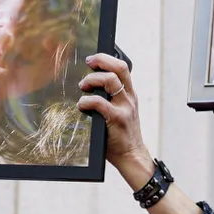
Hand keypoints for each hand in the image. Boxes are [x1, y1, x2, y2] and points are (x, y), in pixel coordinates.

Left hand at [79, 54, 149, 177]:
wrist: (131, 154)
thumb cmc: (121, 134)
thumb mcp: (121, 111)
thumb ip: (111, 99)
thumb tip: (89, 87)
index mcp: (129, 94)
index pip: (122, 68)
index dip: (107, 59)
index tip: (92, 60)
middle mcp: (129, 98)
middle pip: (119, 68)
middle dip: (101, 61)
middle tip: (87, 64)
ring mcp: (124, 107)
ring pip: (110, 81)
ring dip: (92, 80)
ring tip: (83, 87)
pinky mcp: (117, 119)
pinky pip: (100, 103)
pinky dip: (87, 101)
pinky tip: (82, 105)